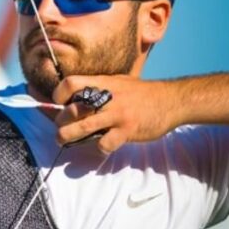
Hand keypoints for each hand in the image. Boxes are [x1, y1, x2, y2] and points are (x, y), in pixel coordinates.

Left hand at [52, 75, 175, 153]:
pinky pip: (105, 143)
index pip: (71, 83)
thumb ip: (98, 88)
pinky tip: (102, 145)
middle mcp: (108, 98)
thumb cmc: (141, 93)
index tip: (57, 102)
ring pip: (83, 127)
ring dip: (68, 136)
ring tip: (62, 139)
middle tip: (60, 126)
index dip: (59, 93)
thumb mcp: (117, 82)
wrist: (171, 100)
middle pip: (73, 109)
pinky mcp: (127, 130)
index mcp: (103, 83)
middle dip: (61, 120)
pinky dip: (100, 147)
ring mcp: (117, 115)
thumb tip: (74, 96)